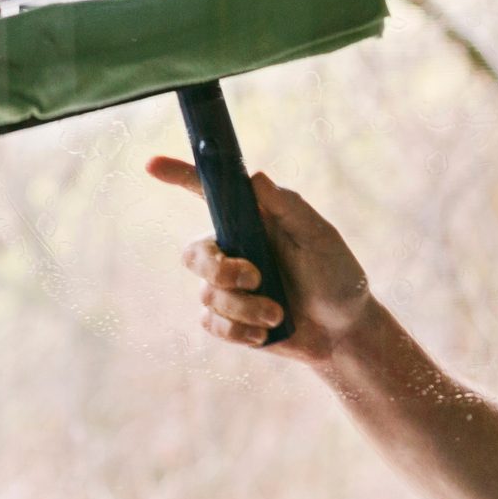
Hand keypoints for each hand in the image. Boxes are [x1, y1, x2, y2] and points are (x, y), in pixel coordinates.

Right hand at [146, 156, 373, 364]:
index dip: (180, 176)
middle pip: (194, 253)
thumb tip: (256, 176)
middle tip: (254, 277)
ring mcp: (228, 286)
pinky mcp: (229, 318)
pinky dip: (238, 329)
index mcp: (253, 221)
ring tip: (278, 314)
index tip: (152, 164)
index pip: (210, 195)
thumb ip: (289, 208)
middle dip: (219, 269)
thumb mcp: (320, 238)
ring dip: (245, 306)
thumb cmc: (338, 276)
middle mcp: (235, 250)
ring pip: (207, 293)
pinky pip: (211, 323)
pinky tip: (264, 333)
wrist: (345, 332)